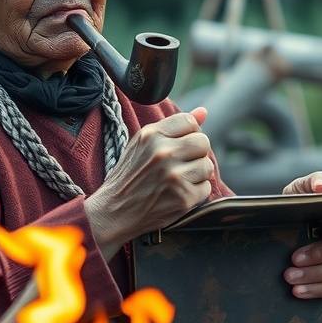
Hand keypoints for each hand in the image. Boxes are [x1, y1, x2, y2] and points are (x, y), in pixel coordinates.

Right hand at [84, 107, 212, 259]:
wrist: (114, 211)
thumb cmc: (129, 176)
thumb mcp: (143, 143)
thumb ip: (173, 126)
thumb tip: (204, 111)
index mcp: (152, 135)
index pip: (190, 122)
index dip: (190, 133)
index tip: (182, 144)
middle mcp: (164, 153)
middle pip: (203, 142)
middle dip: (196, 153)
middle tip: (183, 163)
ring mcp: (174, 176)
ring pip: (207, 165)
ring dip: (197, 174)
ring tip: (179, 179)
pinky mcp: (183, 198)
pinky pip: (206, 188)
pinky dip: (196, 192)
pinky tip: (179, 193)